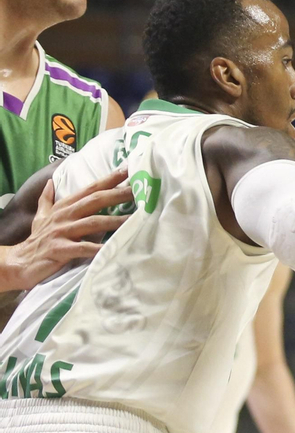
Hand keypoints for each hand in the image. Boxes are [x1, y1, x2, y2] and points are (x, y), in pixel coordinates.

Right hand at [7, 169, 131, 288]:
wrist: (18, 262)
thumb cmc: (37, 239)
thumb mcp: (41, 216)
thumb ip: (47, 199)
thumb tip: (51, 181)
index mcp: (64, 207)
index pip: (90, 189)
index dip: (109, 179)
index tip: (128, 169)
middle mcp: (64, 216)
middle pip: (95, 201)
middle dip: (117, 194)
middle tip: (139, 190)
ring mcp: (62, 232)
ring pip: (93, 223)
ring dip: (115, 220)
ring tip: (136, 219)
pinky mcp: (60, 250)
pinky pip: (83, 248)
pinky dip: (98, 248)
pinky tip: (113, 248)